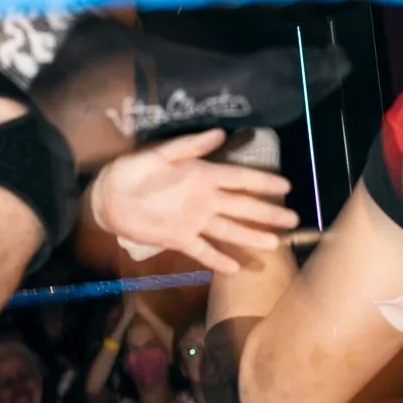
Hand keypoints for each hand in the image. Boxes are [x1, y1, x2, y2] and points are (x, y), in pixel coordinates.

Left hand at [89, 131, 299, 276]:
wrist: (108, 197)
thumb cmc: (134, 170)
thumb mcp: (161, 154)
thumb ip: (190, 146)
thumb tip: (220, 134)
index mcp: (203, 175)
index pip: (240, 179)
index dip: (262, 182)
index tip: (286, 186)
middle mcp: (205, 200)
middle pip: (242, 207)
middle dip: (267, 212)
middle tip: (293, 219)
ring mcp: (194, 221)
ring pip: (229, 230)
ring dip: (251, 236)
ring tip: (274, 243)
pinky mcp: (180, 239)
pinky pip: (203, 251)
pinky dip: (218, 259)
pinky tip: (235, 267)